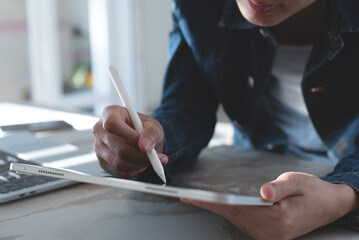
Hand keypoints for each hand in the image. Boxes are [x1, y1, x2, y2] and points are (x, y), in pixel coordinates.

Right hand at [92, 105, 167, 177]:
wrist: (141, 138)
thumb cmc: (144, 127)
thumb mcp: (153, 125)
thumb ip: (151, 133)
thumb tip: (145, 146)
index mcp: (110, 113)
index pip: (112, 124)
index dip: (129, 136)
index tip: (144, 144)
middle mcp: (100, 129)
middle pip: (118, 147)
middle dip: (140, 155)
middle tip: (155, 157)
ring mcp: (99, 147)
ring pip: (118, 162)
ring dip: (138, 164)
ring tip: (150, 159)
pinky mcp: (102, 161)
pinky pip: (118, 170)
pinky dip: (133, 170)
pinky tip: (140, 163)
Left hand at [181, 172, 358, 239]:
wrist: (329, 205)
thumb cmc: (314, 191)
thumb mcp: (298, 181)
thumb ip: (279, 187)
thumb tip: (263, 193)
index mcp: (279, 219)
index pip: (236, 209)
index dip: (212, 203)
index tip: (192, 197)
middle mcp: (272, 233)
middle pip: (233, 217)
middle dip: (209, 206)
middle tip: (187, 196)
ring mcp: (270, 237)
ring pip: (237, 221)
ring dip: (218, 210)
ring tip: (199, 199)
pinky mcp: (269, 235)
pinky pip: (244, 223)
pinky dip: (230, 213)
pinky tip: (221, 205)